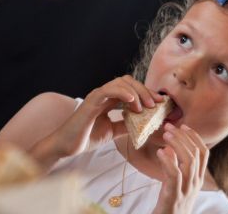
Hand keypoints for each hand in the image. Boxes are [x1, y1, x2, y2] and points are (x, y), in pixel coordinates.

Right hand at [47, 76, 162, 158]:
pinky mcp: (91, 101)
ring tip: (145, 106)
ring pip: (120, 82)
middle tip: (156, 103)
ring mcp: (97, 96)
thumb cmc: (85, 137)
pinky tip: (132, 101)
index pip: (130, 89)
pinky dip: (122, 92)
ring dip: (136, 91)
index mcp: (109, 100)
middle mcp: (103, 94)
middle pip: (128, 81)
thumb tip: (143, 125)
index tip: (160, 103)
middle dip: (145, 90)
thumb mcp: (112, 131)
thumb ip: (125, 125)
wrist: (66, 146)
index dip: (146, 93)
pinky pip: (108, 90)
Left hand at [152, 124, 208, 213]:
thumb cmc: (170, 203)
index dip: (195, 137)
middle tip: (169, 126)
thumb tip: (168, 147)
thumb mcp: (176, 182)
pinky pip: (175, 175)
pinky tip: (159, 152)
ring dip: (177, 144)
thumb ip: (175, 165)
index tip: (183, 125)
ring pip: (189, 161)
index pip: (204, 153)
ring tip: (165, 134)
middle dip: (183, 136)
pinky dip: (168, 160)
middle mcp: (195, 183)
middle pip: (196, 154)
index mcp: (198, 179)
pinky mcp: (174, 196)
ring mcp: (186, 190)